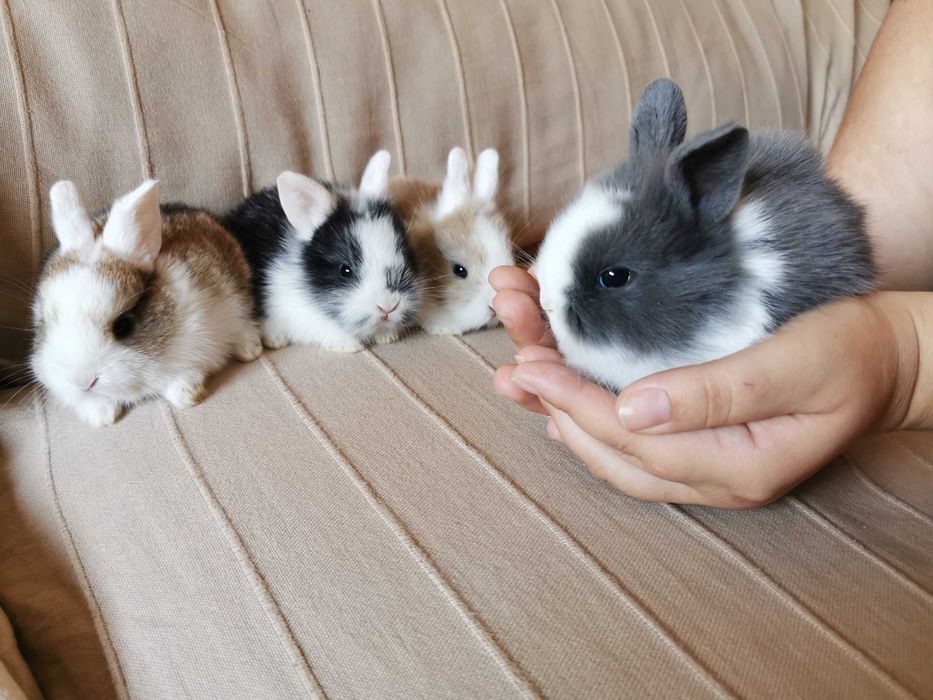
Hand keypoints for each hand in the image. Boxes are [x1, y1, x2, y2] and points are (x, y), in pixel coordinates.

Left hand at [491, 264, 918, 507]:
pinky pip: (628, 438)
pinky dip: (586, 412)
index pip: (633, 442)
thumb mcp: (795, 364)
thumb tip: (631, 409)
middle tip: (510, 362)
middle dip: (553, 403)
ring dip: (559, 408)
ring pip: (611, 447)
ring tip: (515, 373)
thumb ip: (718, 392)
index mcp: (736, 465)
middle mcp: (710, 476)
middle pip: (610, 449)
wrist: (888, 360)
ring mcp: (702, 463)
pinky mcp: (697, 439)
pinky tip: (555, 393)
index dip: (575, 403)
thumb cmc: (851, 353)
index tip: (529, 364)